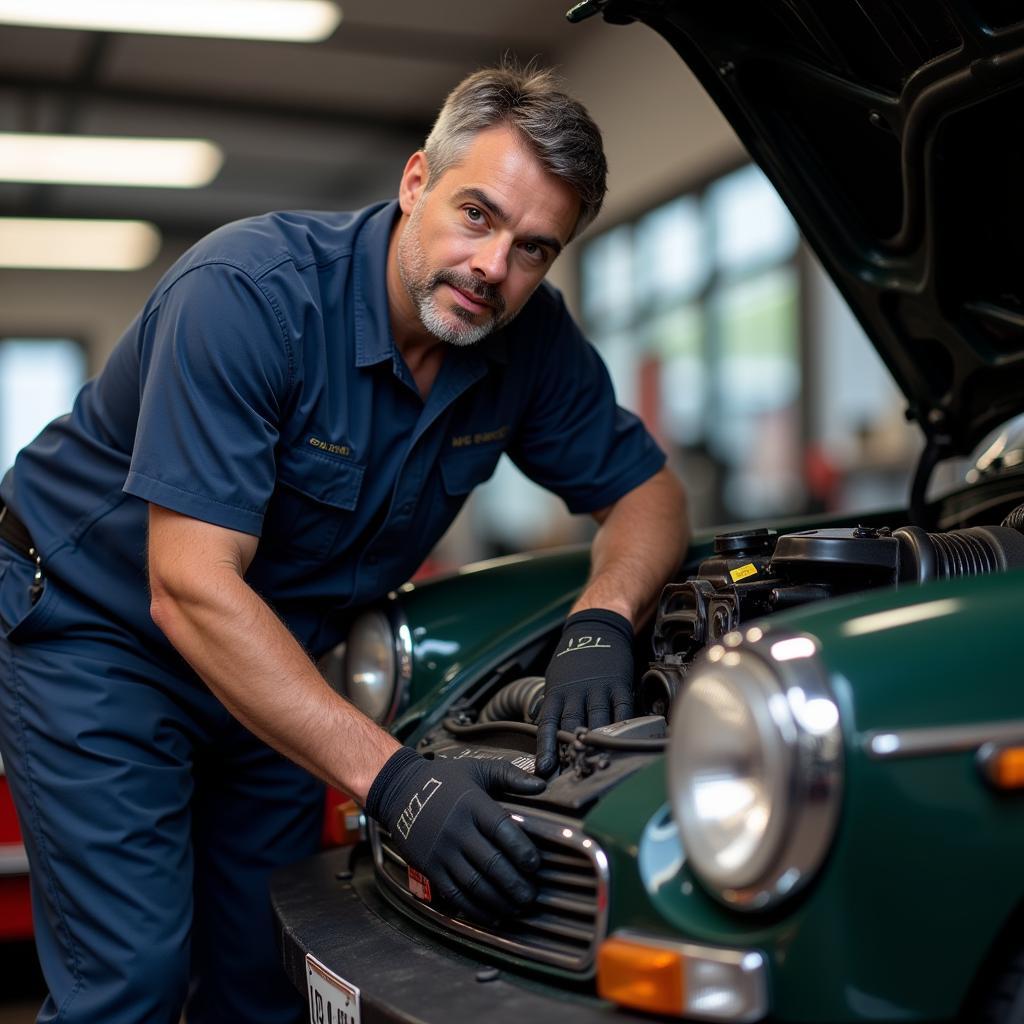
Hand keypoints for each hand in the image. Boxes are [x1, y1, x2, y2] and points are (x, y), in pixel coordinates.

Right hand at [365, 747, 545, 922]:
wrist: (399, 791)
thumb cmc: (445, 779)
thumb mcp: (477, 769)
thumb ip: (511, 775)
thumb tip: (542, 784)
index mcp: (472, 804)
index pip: (502, 830)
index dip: (522, 850)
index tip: (535, 865)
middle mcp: (457, 829)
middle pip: (491, 862)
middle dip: (515, 884)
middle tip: (532, 895)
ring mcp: (442, 851)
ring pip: (474, 883)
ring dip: (499, 900)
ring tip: (517, 907)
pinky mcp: (430, 867)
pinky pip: (454, 893)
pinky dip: (475, 908)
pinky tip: (492, 914)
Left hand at [534, 609, 633, 776]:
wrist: (596, 629)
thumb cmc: (574, 660)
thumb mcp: (557, 681)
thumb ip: (556, 707)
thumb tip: (550, 736)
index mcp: (557, 692)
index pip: (548, 724)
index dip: (545, 747)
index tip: (544, 767)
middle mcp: (576, 692)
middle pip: (573, 725)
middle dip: (573, 749)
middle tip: (574, 771)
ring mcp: (598, 688)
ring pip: (598, 720)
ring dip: (598, 742)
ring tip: (599, 762)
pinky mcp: (619, 685)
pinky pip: (622, 709)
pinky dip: (622, 726)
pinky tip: (623, 740)